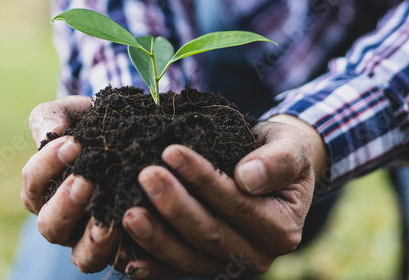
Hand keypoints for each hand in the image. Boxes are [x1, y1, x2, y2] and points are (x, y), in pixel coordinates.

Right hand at [21, 95, 122, 272]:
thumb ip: (51, 117)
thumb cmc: (93, 124)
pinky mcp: (125, 251)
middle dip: (65, 205)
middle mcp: (62, 222)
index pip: (33, 184)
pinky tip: (143, 239)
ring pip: (83, 257)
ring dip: (94, 241)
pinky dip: (132, 258)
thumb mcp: (72, 112)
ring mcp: (92, 241)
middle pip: (50, 226)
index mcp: (42, 191)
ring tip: (109, 221)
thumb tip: (46, 135)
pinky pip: (123, 263)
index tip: (73, 143)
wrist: (134, 133)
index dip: (47, 166)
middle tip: (85, 182)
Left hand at [116, 115, 328, 278]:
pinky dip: (150, 265)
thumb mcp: (291, 148)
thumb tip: (249, 177)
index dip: (204, 180)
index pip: (237, 205)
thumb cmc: (277, 153)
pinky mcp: (201, 265)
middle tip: (145, 175)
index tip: (172, 151)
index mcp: (280, 229)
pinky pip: (172, 270)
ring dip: (156, 237)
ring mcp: (226, 265)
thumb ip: (278, 162)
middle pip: (209, 235)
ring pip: (187, 257)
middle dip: (174, 206)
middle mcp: (256, 255)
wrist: (267, 168)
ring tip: (128, 212)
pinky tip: (126, 256)